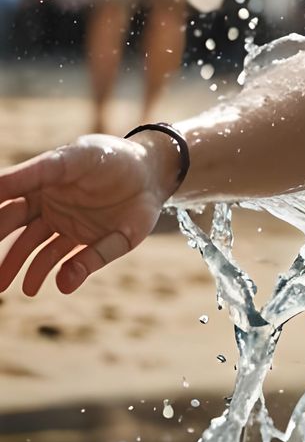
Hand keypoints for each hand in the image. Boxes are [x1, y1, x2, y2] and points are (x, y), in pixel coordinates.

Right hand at [0, 135, 174, 295]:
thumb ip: (40, 174)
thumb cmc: (111, 156)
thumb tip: (8, 197)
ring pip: (39, 248)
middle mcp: (51, 204)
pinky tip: (53, 285)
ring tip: (5, 285)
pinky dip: (67, 272)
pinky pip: (78, 258)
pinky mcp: (93, 238)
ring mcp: (70, 222)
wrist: (152, 170)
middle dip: (0, 245)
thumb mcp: (77, 157)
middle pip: (17, 226)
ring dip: (21, 265)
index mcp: (43, 180)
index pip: (10, 195)